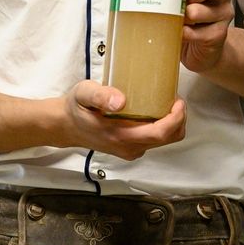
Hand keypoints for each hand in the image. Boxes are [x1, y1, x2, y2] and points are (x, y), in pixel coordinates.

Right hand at [61, 81, 186, 160]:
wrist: (64, 126)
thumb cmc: (75, 108)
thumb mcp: (84, 94)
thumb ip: (100, 95)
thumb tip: (120, 101)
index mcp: (121, 136)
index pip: (160, 133)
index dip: (176, 118)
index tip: (177, 101)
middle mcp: (129, 147)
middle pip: (169, 138)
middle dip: (179, 119)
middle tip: (175, 99)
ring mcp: (131, 150)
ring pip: (164, 140)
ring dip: (171, 123)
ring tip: (165, 103)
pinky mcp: (130, 148)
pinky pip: (154, 140)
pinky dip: (161, 127)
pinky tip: (153, 112)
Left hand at [181, 0, 233, 72]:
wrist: (194, 48)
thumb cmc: (181, 16)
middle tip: (178, 2)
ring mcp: (222, 13)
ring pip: (205, 9)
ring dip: (186, 15)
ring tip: (176, 19)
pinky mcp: (219, 34)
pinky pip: (202, 32)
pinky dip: (186, 33)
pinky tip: (179, 33)